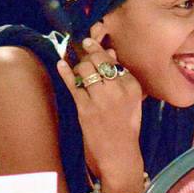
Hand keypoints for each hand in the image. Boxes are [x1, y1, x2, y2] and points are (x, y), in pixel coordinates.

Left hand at [55, 25, 144, 192]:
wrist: (120, 154)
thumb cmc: (126, 127)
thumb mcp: (132, 101)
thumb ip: (122, 77)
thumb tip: (110, 53)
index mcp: (132, 86)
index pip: (114, 61)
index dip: (101, 49)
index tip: (92, 39)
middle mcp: (118, 90)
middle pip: (98, 61)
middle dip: (88, 52)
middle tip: (82, 44)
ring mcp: (101, 99)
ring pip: (85, 69)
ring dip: (78, 63)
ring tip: (75, 61)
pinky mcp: (86, 109)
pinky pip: (73, 84)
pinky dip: (65, 72)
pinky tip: (61, 63)